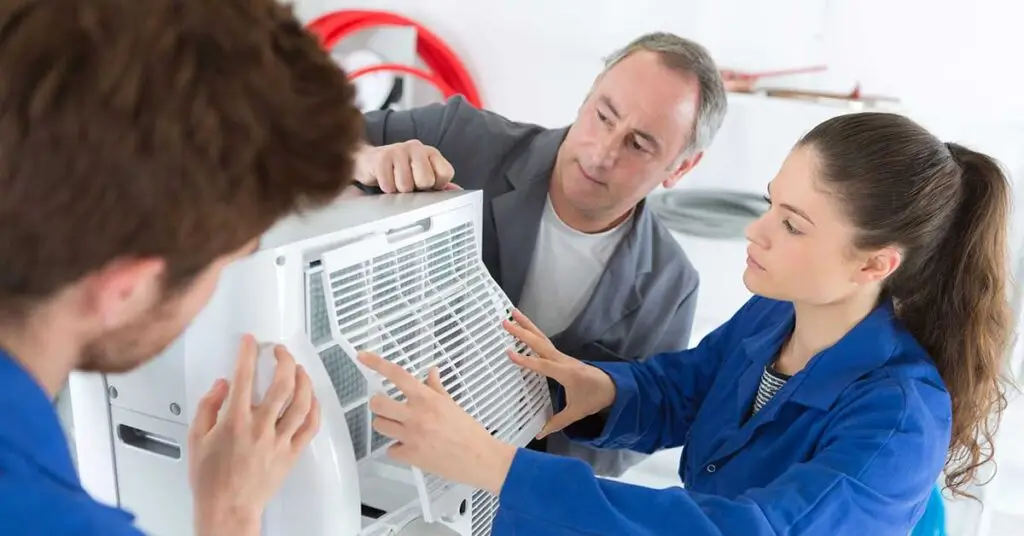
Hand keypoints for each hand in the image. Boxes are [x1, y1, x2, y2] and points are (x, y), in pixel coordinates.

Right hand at [188, 335, 320, 535]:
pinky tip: (312, 398)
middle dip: (284, 360)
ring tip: (299, 369)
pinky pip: (310, 426)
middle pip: (281, 384)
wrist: (227, 509)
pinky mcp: (292, 453)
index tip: (250, 342)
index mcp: (235, 422)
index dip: (248, 353)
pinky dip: (314, 408)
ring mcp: (279, 440)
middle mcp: (260, 428)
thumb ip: (208, 406)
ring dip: (303, 380)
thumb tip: (221, 384)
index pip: (244, 377)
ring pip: (301, 402)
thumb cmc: (211, 480)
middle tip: (280, 351)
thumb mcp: (196, 439)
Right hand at [354, 140, 455, 192]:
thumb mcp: (422, 175)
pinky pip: (389, 185)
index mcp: (431, 152)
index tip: (426, 185)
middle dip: (416, 189)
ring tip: (395, 181)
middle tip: (408, 183)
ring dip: (399, 190)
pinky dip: (386, 189)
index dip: (436, 186)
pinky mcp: (382, 157)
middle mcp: (417, 147)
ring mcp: (399, 150)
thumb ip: (440, 184)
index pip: (446, 174)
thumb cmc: (400, 171)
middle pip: (426, 180)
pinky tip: (385, 181)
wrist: (369, 161)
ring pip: (406, 185)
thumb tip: (458, 192)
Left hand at [357, 352, 515, 494]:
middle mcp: (416, 415)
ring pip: (379, 425)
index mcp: (427, 399)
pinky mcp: (410, 456)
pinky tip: (409, 447)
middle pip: (378, 403)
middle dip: (378, 403)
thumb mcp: (452, 404)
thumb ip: (436, 388)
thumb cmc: (469, 431)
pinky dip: (397, 448)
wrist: (479, 458)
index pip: (397, 375)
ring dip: (386, 424)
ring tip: (399, 427)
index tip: (362, 356)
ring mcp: (411, 436)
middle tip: (386, 406)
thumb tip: (430, 372)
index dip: (377, 363)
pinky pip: (390, 449)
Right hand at [503, 309, 615, 437]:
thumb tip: (539, 434)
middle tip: (505, 322)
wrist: (613, 387)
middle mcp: (563, 360)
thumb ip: (557, 422)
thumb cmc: (594, 398)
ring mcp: (562, 356)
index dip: (526, 361)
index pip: (543, 365)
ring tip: (513, 313)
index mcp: (566, 373)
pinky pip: (545, 342)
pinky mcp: (561, 356)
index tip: (509, 353)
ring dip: (527, 325)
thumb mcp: (576, 412)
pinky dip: (534, 332)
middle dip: (522, 332)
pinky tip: (525, 327)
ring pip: (542, 338)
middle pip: (540, 343)